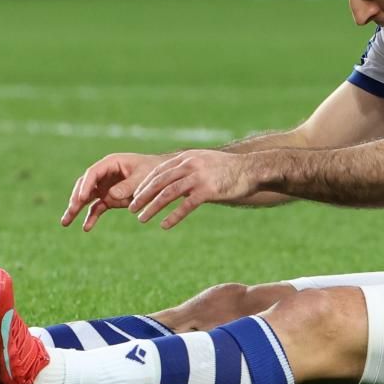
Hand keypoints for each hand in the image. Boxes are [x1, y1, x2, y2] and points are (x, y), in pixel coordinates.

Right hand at [61, 152, 165, 230]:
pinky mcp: (109, 198)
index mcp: (111, 163)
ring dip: (75, 209)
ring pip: (86, 198)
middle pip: (84, 185)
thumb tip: (110, 195)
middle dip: (76, 198)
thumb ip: (128, 185)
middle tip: (71, 210)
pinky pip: (96, 208)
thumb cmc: (154, 172)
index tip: (81, 199)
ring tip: (65, 222)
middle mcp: (104, 174)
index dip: (86, 185)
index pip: (93, 173)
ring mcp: (105, 187)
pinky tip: (86, 228)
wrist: (163, 178)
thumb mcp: (144, 177)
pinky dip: (91, 218)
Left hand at [128, 150, 258, 229]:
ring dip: (152, 207)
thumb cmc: (229, 169)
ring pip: (167, 193)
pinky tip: (164, 225)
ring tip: (142, 219)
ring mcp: (198, 177)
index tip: (134, 197)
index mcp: (186, 158)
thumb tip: (175, 180)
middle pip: (159, 182)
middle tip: (131, 209)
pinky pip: (186, 206)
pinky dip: (173, 216)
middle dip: (142, 196)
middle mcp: (189, 165)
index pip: (158, 171)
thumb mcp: (205, 162)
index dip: (144, 185)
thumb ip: (189, 168)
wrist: (252, 169)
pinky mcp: (208, 190)